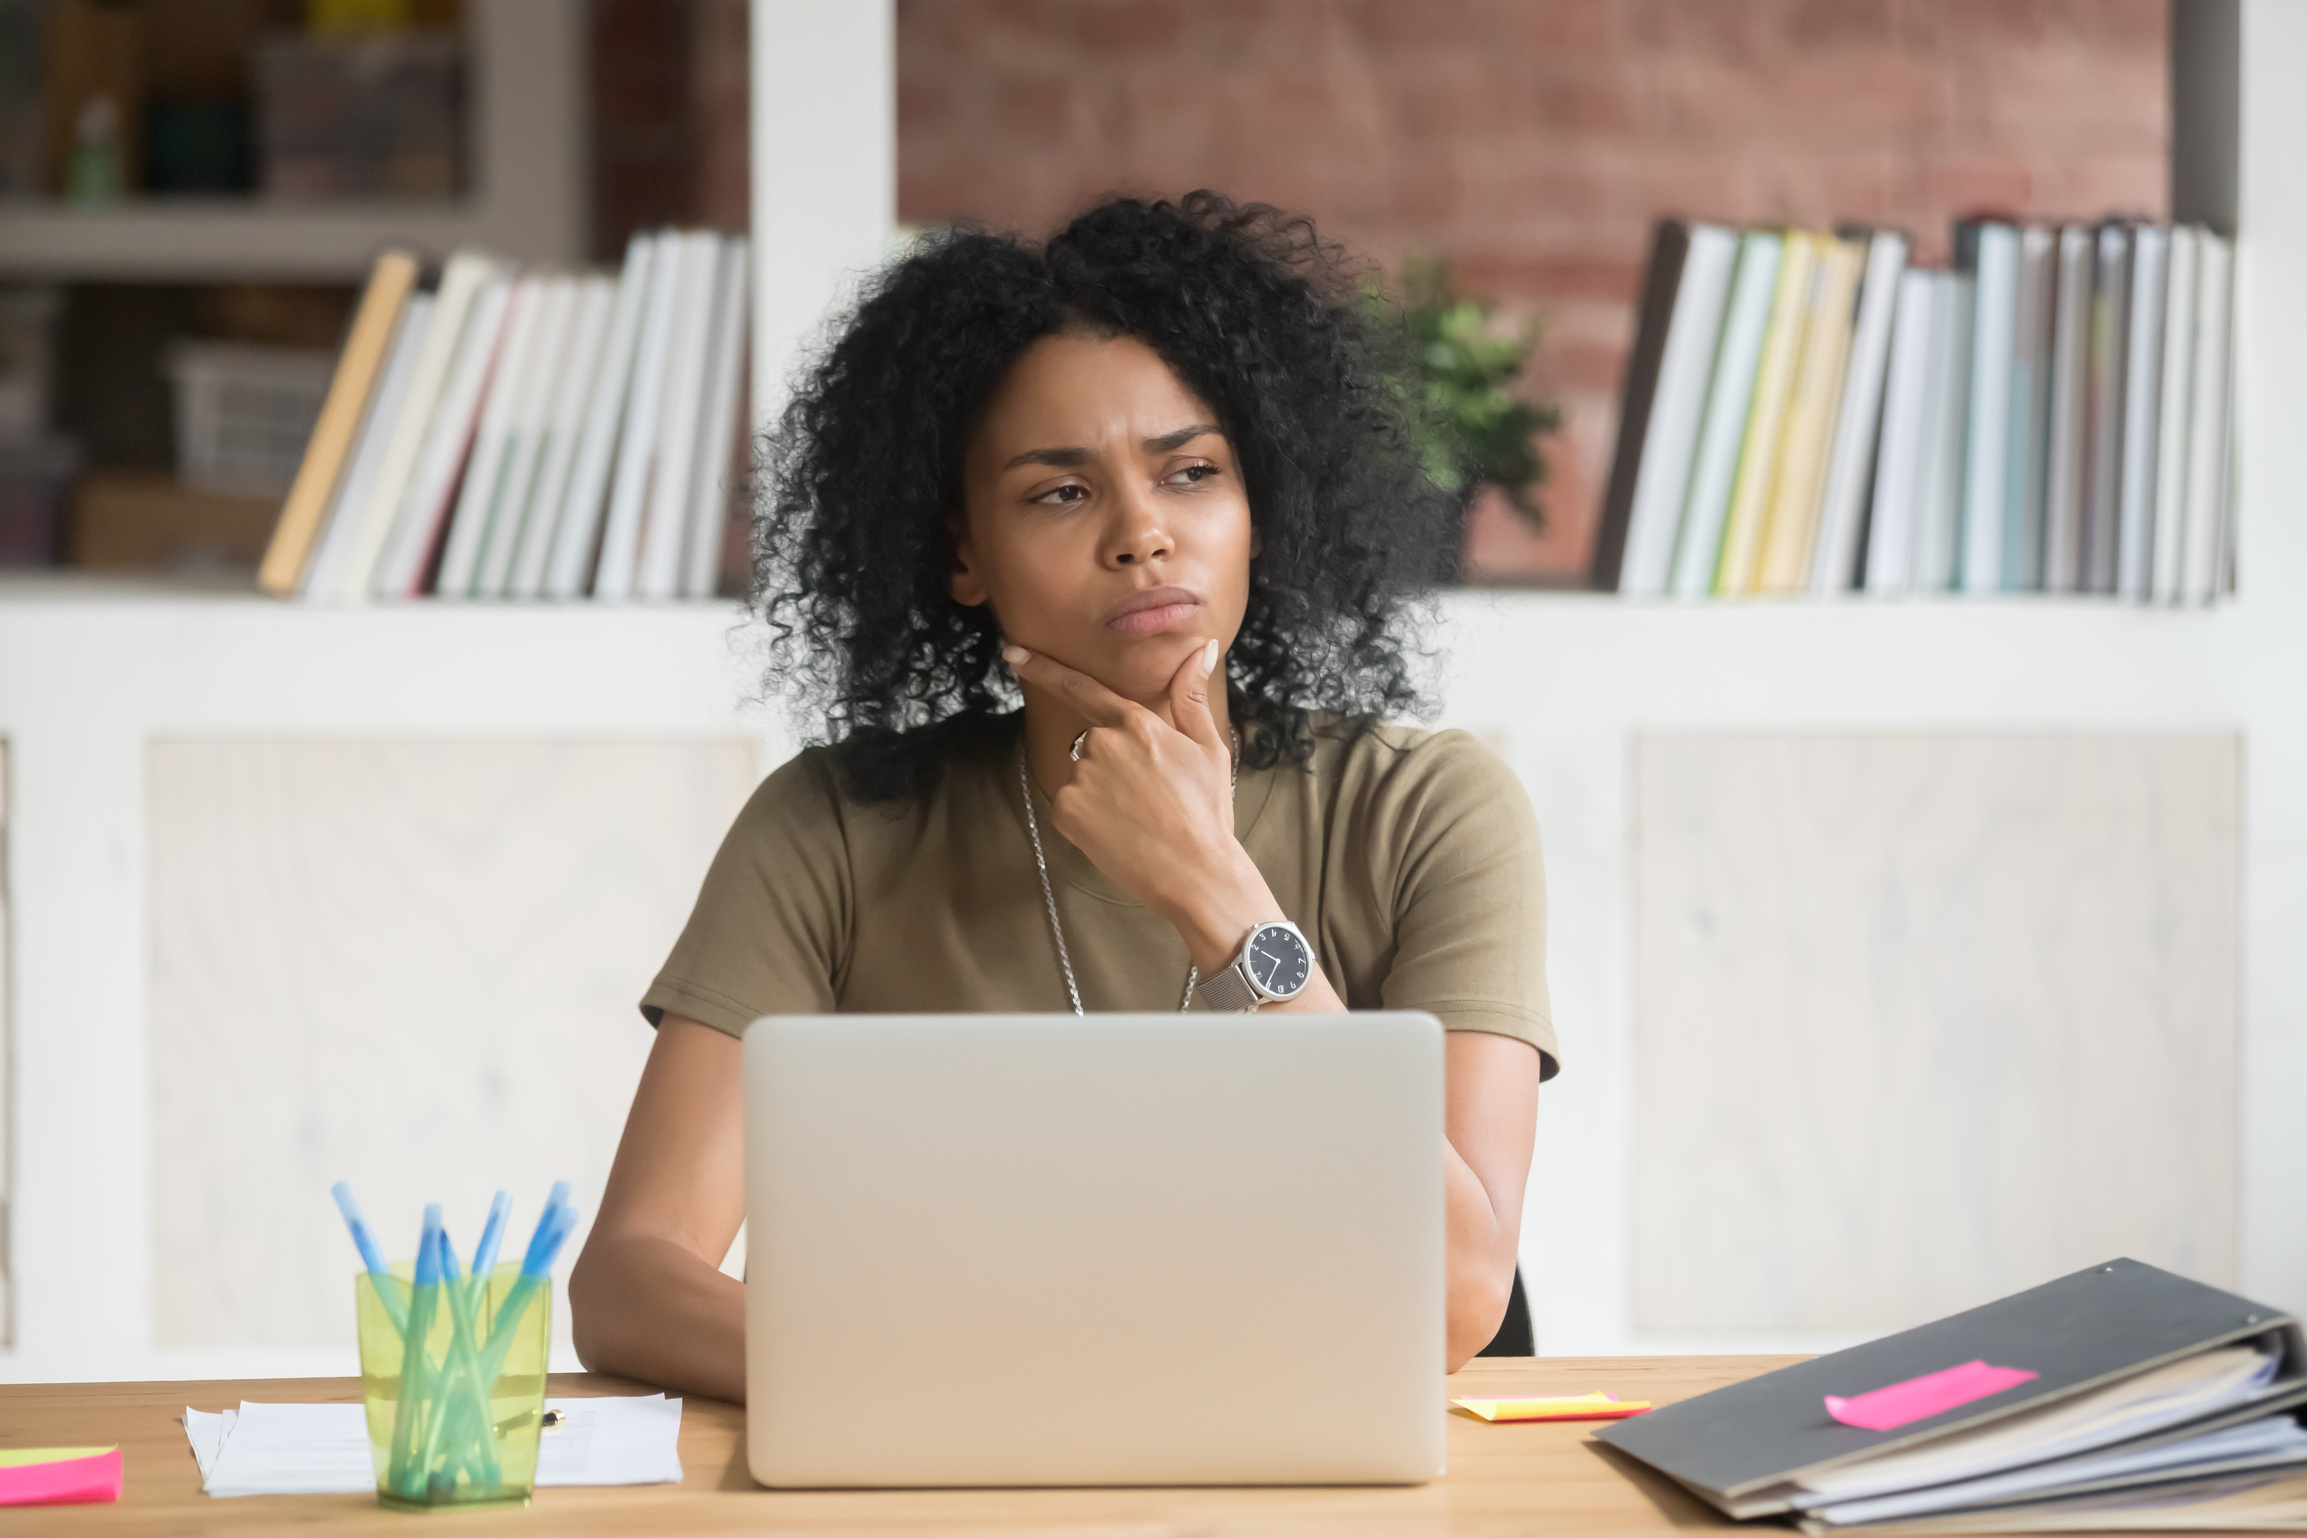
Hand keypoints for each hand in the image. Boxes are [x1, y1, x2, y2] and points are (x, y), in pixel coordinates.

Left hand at [1003, 639, 1248, 934]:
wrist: (1195, 873)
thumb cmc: (1207, 813)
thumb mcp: (1209, 749)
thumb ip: (1191, 696)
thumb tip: (1200, 649)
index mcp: (1137, 724)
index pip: (1083, 689)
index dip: (1044, 669)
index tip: (1013, 654)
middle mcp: (1102, 744)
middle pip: (1094, 744)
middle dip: (1114, 764)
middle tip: (1150, 797)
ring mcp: (1081, 778)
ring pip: (1083, 776)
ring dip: (1102, 792)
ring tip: (1140, 818)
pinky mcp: (1066, 810)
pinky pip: (1071, 804)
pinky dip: (1088, 817)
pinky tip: (1119, 832)